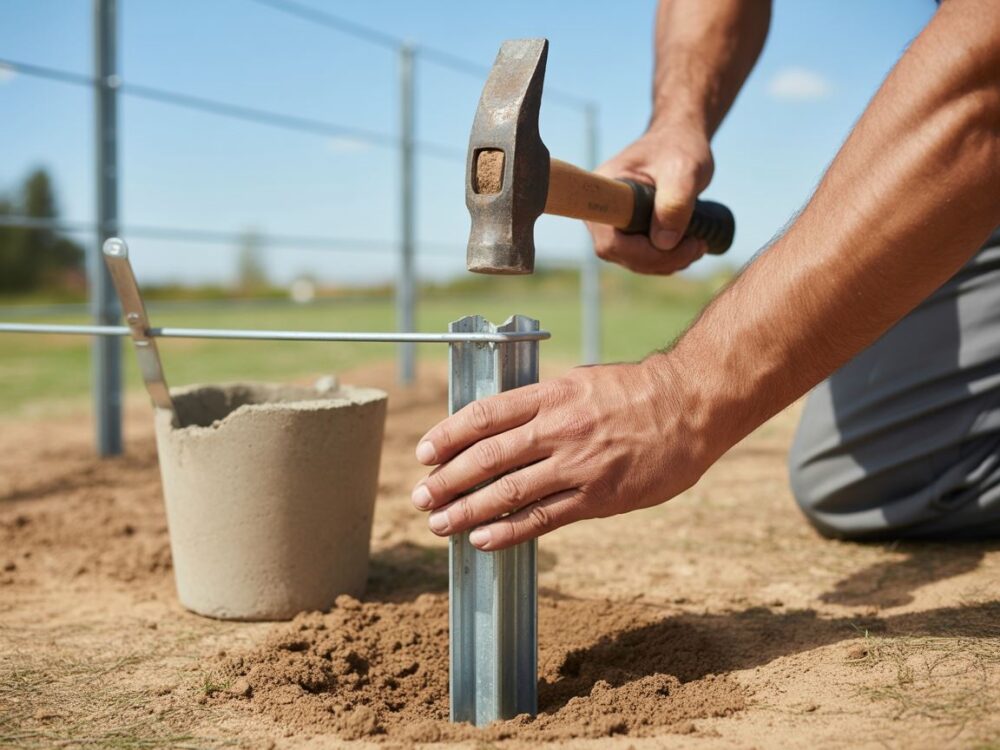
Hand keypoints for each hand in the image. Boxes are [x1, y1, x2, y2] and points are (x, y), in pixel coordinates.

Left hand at [410, 359, 715, 549]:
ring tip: (440, 523)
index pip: (485, 416)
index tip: (423, 453)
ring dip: (468, 509)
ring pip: (509, 490)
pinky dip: (508, 530)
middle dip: (447, 478)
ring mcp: (579, 464)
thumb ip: (542, 405)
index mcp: (552, 395)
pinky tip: (482, 539)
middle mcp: (559, 428)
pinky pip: (544, 518)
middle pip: (488, 456)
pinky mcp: (599, 496)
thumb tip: (497, 427)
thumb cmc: (633, 393)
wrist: (690, 405)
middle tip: (421, 497)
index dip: (448, 435)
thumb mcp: (581, 383)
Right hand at [588, 121, 714, 274]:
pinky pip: (640, 256)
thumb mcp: (684, 170)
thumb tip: (664, 243)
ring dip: (665, 262)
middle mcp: (600, 210)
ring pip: (631, 260)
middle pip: (620, 254)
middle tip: (697, 246)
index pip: (610, 240)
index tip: (676, 242)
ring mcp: (612, 222)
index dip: (640, 252)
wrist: (680, 139)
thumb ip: (675, 202)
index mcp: (603, 191)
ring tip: (697, 246)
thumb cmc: (679, 147)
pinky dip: (664, 260)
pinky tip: (687, 249)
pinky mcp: (626, 230)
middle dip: (660, 259)